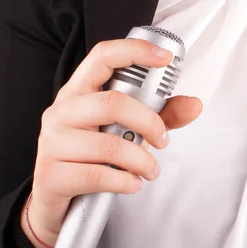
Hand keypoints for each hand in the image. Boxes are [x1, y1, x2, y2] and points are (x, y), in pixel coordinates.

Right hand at [25, 38, 201, 247]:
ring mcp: (53, 142)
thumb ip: (161, 115)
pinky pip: (97, 175)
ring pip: (108, 145)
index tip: (164, 58)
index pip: (102, 56)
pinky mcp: (51, 175)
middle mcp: (62, 110)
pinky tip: (133, 184)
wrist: (55, 196)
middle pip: (112, 103)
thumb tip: (195, 105)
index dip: (134, 51)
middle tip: (163, 141)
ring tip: (151, 170)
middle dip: (148, 122)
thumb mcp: (126, 129)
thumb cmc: (93, 153)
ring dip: (141, 160)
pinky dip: (125, 181)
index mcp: (79, 90)